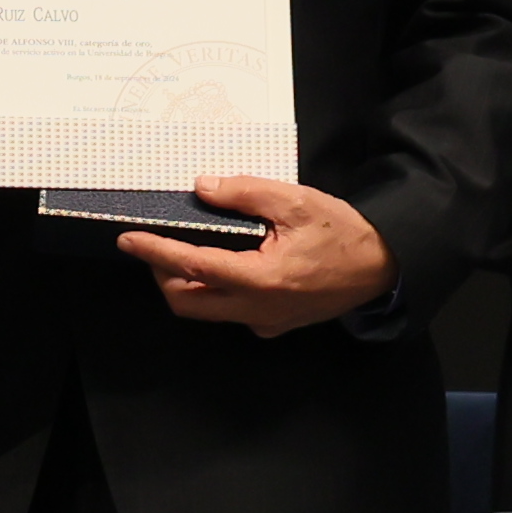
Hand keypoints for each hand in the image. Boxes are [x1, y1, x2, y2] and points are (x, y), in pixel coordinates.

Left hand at [120, 175, 392, 334]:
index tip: (128, 240)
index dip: (155, 253)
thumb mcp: (295, 201)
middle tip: (156, 247)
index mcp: (261, 279)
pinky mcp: (274, 325)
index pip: (192, 267)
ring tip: (185, 252)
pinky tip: (223, 267)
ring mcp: (265, 322)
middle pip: (187, 302)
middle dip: (162, 275)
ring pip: (206, 311)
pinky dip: (214, 293)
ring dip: (186, 284)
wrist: (383, 266)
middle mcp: (258, 309)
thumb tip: (204, 187)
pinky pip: (231, 314)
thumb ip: (246, 193)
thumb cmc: (343, 233)